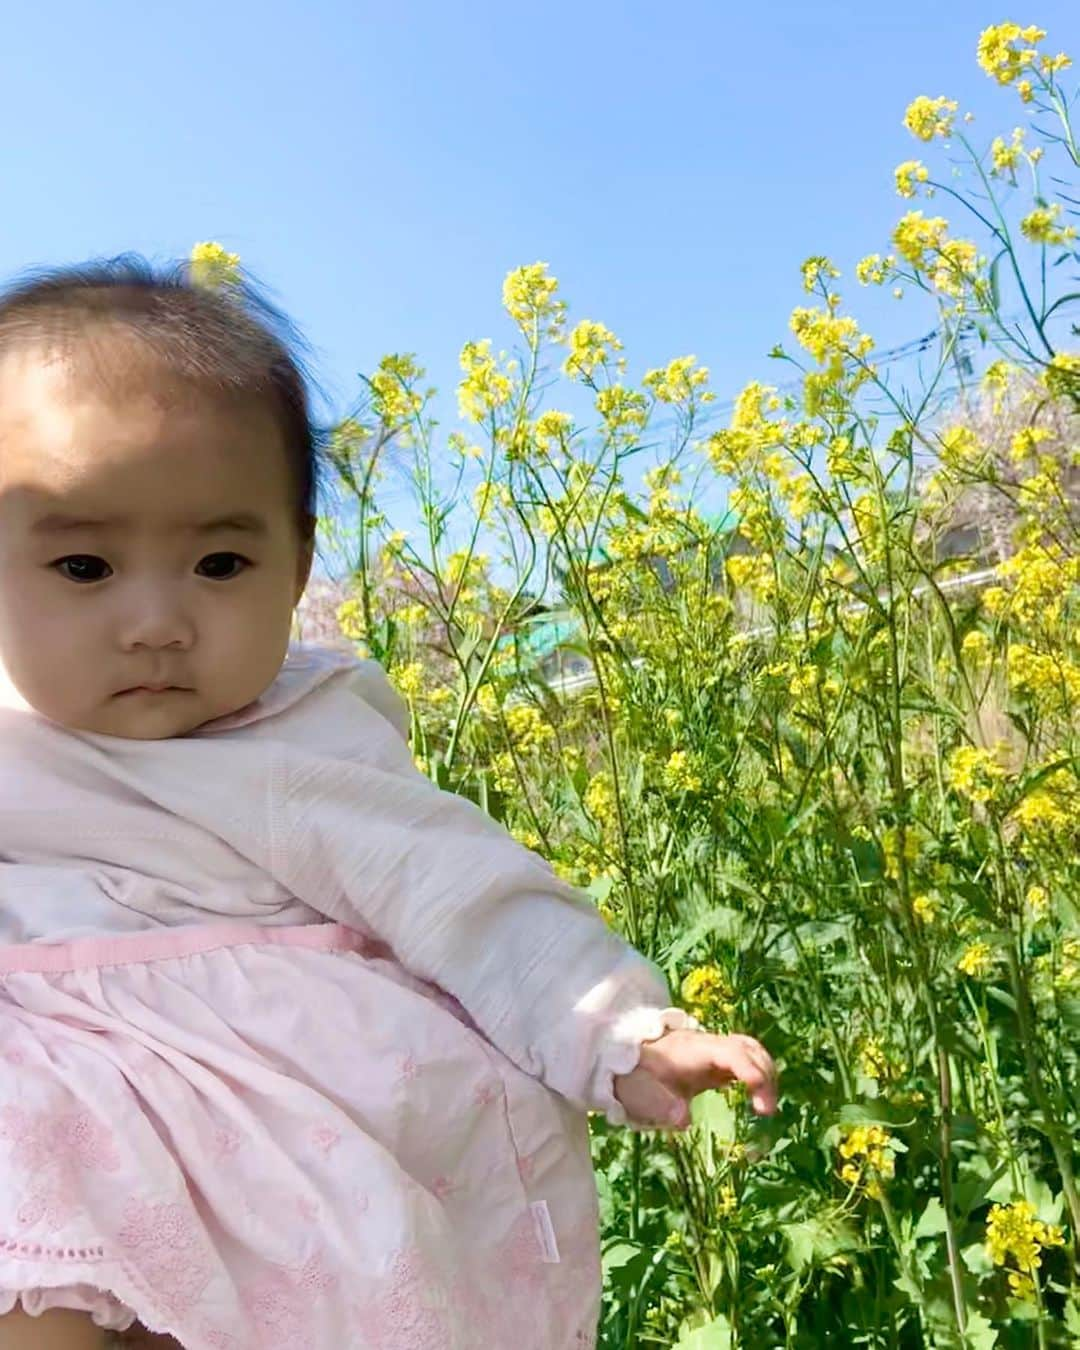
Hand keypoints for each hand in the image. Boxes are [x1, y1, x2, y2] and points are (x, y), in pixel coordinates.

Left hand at [613, 1029, 777, 1128]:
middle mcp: (707, 1044)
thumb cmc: (632, 1077)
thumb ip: (660, 1105)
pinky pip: (743, 1060)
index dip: (751, 1074)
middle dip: (765, 1074)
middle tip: (767, 1111)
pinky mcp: (713, 1060)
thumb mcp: (639, 1093)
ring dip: (765, 1073)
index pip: (731, 1052)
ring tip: (766, 1107)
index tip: (761, 1105)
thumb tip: (685, 1119)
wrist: (621, 1061)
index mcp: (692, 1049)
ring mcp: (712, 1050)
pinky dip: (756, 1075)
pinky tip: (757, 1099)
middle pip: (748, 1047)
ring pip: (750, 1050)